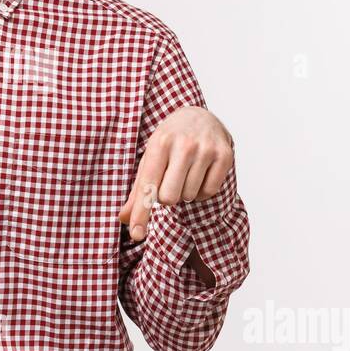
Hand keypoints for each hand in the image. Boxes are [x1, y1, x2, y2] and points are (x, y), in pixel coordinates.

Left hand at [117, 105, 233, 240]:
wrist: (199, 116)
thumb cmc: (169, 143)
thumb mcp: (150, 159)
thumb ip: (138, 191)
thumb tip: (124, 220)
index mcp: (159, 144)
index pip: (147, 185)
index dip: (141, 213)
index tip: (136, 234)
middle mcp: (183, 145)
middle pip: (169, 197)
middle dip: (167, 198)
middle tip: (170, 180)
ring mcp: (206, 149)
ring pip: (189, 196)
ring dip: (185, 193)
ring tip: (186, 173)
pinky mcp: (225, 155)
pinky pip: (209, 192)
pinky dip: (201, 191)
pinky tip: (200, 175)